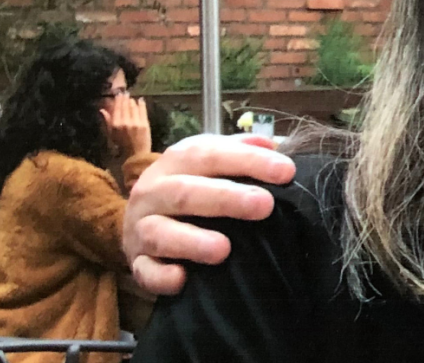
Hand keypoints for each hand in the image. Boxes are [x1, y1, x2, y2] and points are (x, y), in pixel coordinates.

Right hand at [101, 95, 150, 160]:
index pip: (117, 108)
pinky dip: (141, 105)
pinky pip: (143, 111)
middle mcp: (125, 122)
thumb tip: (102, 110)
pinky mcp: (145, 124)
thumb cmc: (121, 147)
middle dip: (125, 99)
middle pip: (125, 106)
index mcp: (115, 125)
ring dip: (132, 101)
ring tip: (131, 98)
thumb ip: (107, 122)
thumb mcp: (111, 135)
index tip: (118, 94)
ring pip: (133, 107)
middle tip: (125, 93)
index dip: (118, 100)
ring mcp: (136, 123)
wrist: (136, 156)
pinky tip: (140, 100)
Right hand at [123, 134, 294, 294]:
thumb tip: (274, 146)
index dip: (249, 161)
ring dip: (192, 241)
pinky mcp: (137, 263)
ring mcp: (141, 229)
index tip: (286, 172)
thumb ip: (239, 151)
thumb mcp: (209, 161)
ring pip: (159, 233)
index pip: (210, 154)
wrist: (139, 222)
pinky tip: (182, 278)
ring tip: (223, 249)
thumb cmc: (189, 187)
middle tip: (264, 205)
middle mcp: (154, 192)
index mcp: (176, 161)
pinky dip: (161, 276)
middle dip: (226, 198)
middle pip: (185, 192)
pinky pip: (145, 271)